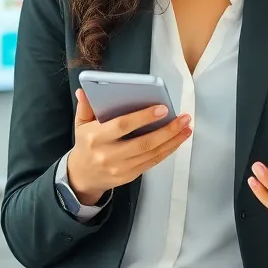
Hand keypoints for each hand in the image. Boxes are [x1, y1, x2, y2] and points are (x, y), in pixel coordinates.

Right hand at [65, 90, 191, 203]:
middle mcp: (109, 154)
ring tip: (186, 127)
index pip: (122, 126)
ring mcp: (120, 168)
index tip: (163, 108)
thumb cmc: (86, 144)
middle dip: (167, 130)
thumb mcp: (80, 124)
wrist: (83, 176)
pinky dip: (167, 150)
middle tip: (183, 118)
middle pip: (143, 143)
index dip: (143, 117)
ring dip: (172, 140)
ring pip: (152, 153)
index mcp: (96, 137)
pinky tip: (177, 140)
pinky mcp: (129, 176)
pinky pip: (152, 162)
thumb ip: (85, 107)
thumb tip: (84, 91)